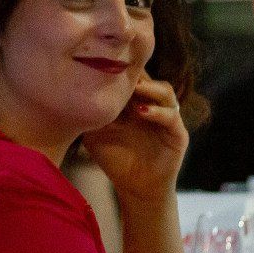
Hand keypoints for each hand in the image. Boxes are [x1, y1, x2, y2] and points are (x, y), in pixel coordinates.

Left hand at [79, 78, 187, 207]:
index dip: (120, 69)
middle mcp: (152, 105)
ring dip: (149, 87)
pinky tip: (142, 112)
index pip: (131, 77)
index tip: (105, 63)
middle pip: (148, 78)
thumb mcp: (96, 135)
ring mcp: (166, 117)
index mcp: (133, 102)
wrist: (135, 189)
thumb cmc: (115, 161)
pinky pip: (172, 116)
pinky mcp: (178, 133)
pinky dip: (158, 111)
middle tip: (120, 70)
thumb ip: (91, 115)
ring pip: (164, 90)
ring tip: (134, 89)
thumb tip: (75, 93)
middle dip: (136, 73)